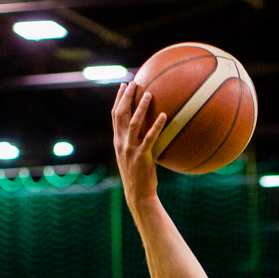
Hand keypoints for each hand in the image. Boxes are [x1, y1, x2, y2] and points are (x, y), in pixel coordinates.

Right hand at [112, 81, 166, 207]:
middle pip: (120, 114)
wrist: (138, 194)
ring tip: (149, 93)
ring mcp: (130, 149)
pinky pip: (150, 138)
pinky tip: (164, 116)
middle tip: (134, 83)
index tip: (123, 86)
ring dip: (141, 107)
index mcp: (117, 141)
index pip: (115, 115)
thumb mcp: (132, 157)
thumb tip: (146, 132)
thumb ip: (134, 143)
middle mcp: (121, 143)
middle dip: (126, 97)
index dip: (118, 99)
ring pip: (133, 123)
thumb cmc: (138, 177)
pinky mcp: (142, 157)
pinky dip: (156, 126)